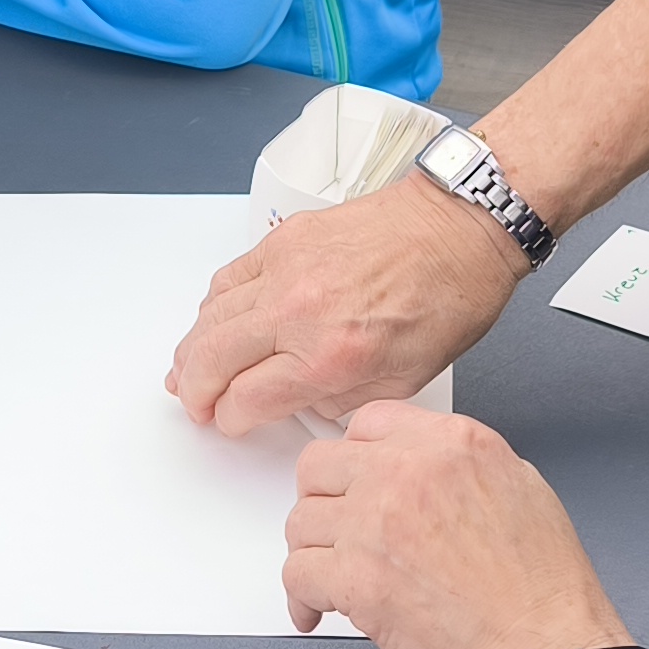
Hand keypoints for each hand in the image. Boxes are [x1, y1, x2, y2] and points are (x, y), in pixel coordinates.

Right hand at [167, 178, 522, 435]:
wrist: (460, 228)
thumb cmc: (448, 296)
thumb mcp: (405, 379)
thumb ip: (342, 399)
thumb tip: (301, 402)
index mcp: (330, 357)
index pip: (247, 400)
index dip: (232, 419)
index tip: (233, 421)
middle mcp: (297, 312)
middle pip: (211, 361)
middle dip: (196, 392)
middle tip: (196, 404)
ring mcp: (285, 270)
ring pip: (210, 318)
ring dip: (192, 351)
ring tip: (188, 370)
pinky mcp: (284, 239)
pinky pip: (228, 278)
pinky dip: (212, 306)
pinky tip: (213, 321)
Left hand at [282, 402, 626, 648]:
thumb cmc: (543, 592)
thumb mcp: (522, 489)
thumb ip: (461, 466)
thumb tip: (424, 472)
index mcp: (453, 444)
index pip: (370, 422)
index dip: (355, 456)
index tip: (352, 480)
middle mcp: (408, 473)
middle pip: (321, 466)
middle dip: (322, 499)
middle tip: (332, 528)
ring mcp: (376, 523)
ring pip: (302, 522)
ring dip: (313, 551)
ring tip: (331, 575)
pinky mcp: (356, 579)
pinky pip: (297, 574)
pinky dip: (302, 597)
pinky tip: (319, 609)